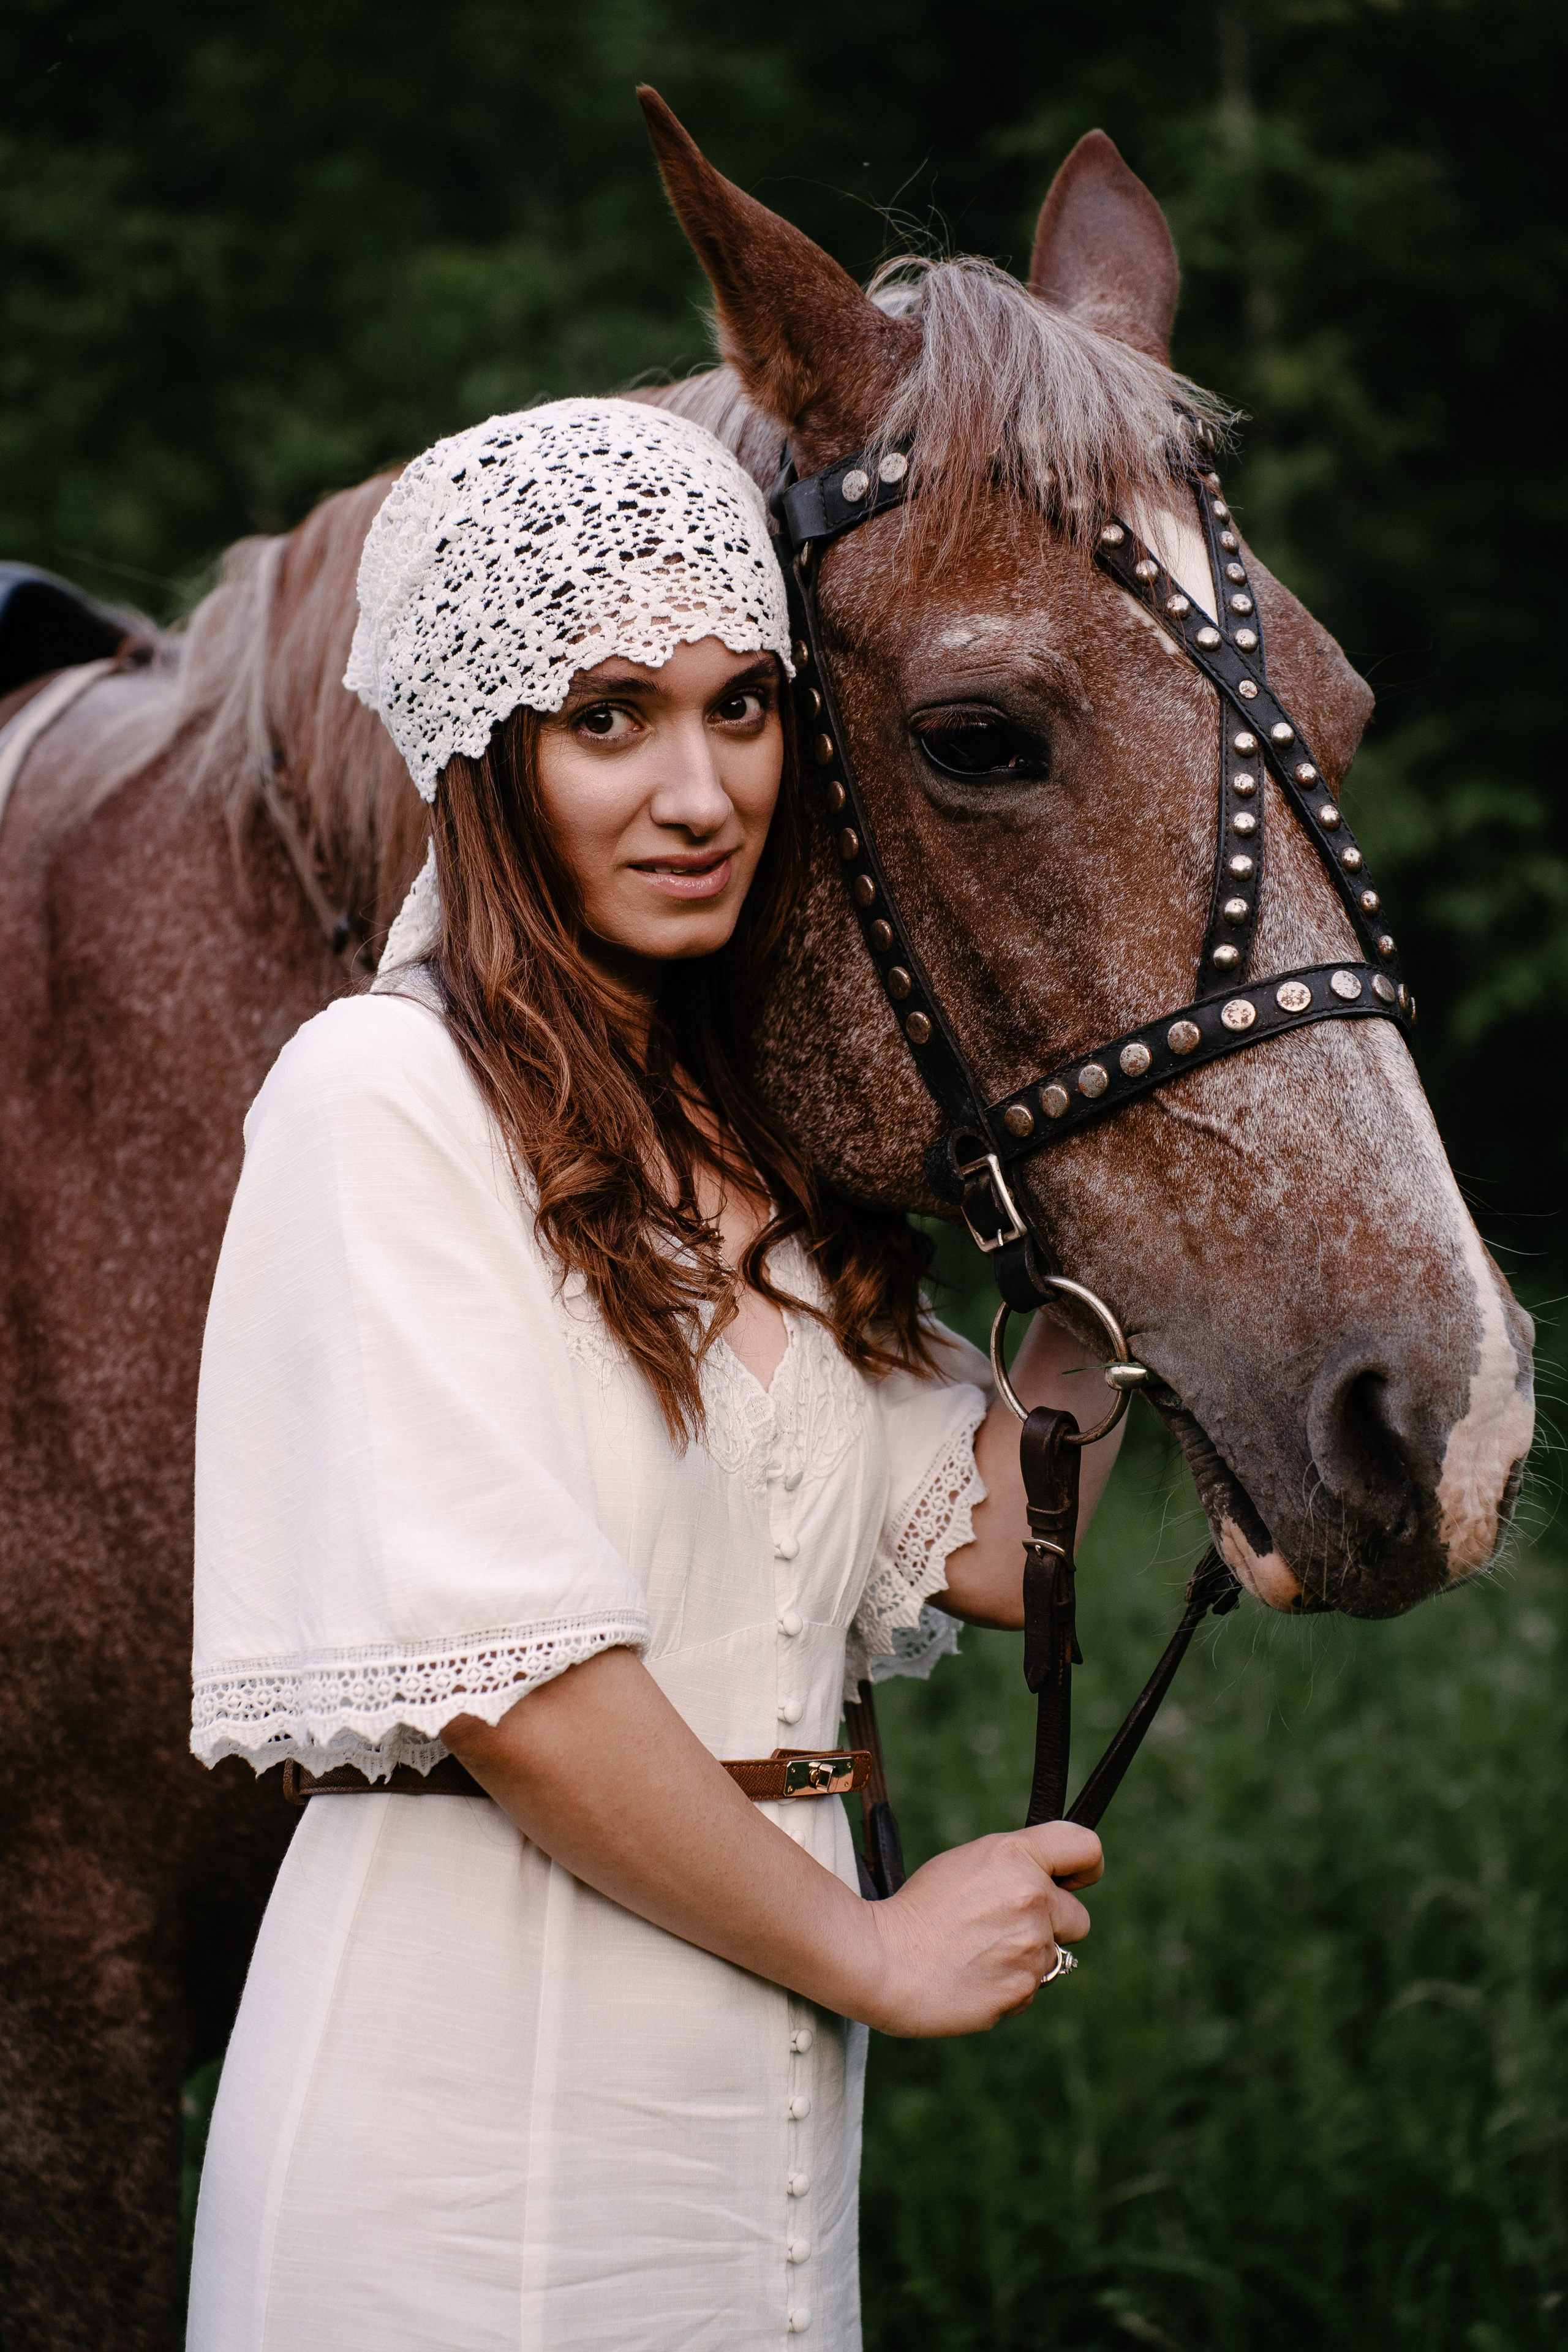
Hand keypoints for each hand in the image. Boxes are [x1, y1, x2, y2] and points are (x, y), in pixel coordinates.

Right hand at [858, 1821, 1102, 2037]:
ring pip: (1052, 1957)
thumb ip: (1015, 1867)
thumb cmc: (918, 1908)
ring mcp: (1030, 1948)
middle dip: (1052, 1924)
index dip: (1086, 1867)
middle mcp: (1031, 1898)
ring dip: (1025, 1958)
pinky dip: (1008, 1986)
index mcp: (1014, 1856)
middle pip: (1078, 1918)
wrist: (882, 1962)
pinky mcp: (1023, 1989)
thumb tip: (1050, 1884)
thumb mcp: (966, 1863)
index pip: (1084, 1848)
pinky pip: (1030, 1987)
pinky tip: (972, 1977)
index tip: (1075, 1880)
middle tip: (1005, 1927)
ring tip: (975, 1953)